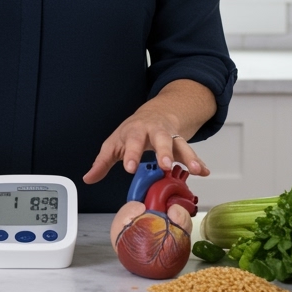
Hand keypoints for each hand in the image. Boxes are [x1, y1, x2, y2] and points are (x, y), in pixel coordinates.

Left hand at [82, 103, 209, 184]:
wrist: (155, 113)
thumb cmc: (132, 132)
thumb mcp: (114, 143)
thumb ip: (102, 162)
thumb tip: (88, 178)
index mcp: (135, 131)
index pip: (132, 141)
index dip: (131, 154)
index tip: (130, 168)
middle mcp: (154, 131)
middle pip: (160, 138)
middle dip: (163, 152)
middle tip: (165, 165)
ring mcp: (169, 136)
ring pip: (179, 144)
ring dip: (187, 157)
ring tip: (194, 170)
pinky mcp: (181, 143)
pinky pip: (191, 152)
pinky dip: (198, 162)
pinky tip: (203, 171)